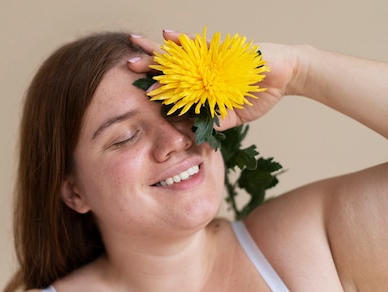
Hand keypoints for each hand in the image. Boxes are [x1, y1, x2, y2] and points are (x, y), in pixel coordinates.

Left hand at [128, 31, 298, 129]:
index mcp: (202, 86)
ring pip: (178, 53)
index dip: (158, 89)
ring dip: (158, 49)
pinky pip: (199, 42)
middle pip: (169, 68)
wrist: (286, 76)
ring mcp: (209, 57)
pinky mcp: (220, 48)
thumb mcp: (235, 115)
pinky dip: (184, 39)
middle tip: (129, 64)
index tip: (141, 94)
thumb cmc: (259, 94)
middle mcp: (201, 70)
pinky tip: (168, 35)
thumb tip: (196, 133)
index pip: (175, 87)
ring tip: (137, 44)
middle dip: (149, 65)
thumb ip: (217, 121)